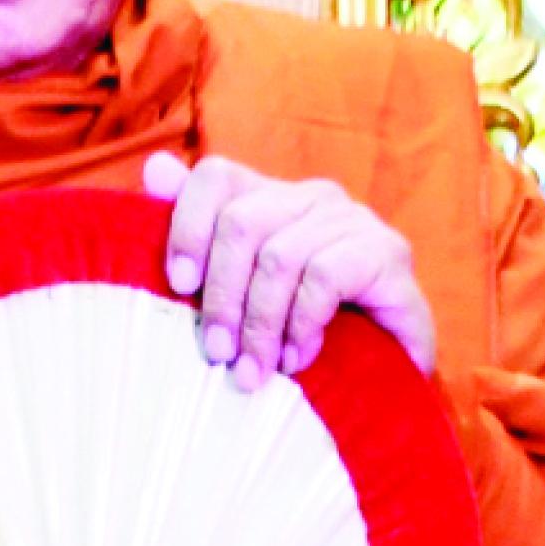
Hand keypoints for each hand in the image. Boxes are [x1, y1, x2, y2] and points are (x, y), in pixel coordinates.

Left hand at [144, 152, 434, 391]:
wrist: (382, 377)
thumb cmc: (296, 333)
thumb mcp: (239, 292)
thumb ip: (198, 235)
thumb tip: (155, 168)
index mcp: (270, 198)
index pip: (216, 177)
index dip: (188, 225)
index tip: (178, 286)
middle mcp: (313, 198)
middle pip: (242, 223)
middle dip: (221, 296)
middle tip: (216, 352)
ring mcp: (355, 222)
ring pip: (281, 256)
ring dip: (259, 323)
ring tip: (252, 369)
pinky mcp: (389, 255)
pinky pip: (326, 278)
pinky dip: (301, 323)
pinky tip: (296, 357)